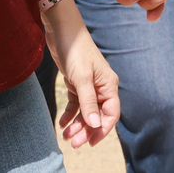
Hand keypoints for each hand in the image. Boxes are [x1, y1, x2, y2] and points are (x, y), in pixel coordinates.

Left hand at [43, 0, 119, 148]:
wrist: (62, 30)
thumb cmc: (75, 50)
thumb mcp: (81, 78)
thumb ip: (88, 102)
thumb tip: (96, 125)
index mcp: (109, 85)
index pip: (111, 113)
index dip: (102, 130)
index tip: (90, 143)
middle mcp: (102, 87)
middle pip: (98, 115)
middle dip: (87, 130)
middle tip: (74, 143)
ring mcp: (89, 85)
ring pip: (86, 111)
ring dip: (78, 125)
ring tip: (66, 136)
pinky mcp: (77, 83)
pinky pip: (76, 104)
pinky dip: (70, 115)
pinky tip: (62, 124)